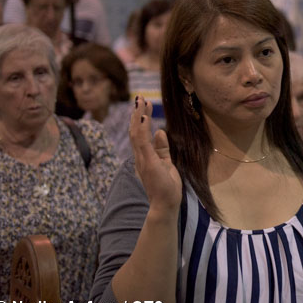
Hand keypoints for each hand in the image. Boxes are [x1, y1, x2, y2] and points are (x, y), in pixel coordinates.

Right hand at [129, 96, 181, 212]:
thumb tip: (160, 131)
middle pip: (135, 131)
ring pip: (137, 133)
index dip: (140, 119)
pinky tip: (145, 116)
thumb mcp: (166, 163)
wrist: (165, 204)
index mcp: (143, 157)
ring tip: (140, 101)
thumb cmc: (166, 187)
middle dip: (137, 113)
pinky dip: (143, 128)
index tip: (143, 104)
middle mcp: (139, 157)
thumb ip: (162, 148)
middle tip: (139, 97)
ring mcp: (142, 159)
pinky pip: (143, 142)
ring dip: (139, 116)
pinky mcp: (148, 162)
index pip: (139, 134)